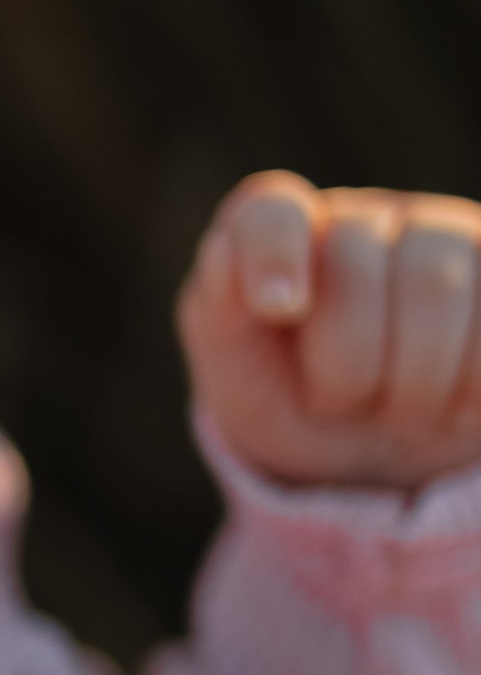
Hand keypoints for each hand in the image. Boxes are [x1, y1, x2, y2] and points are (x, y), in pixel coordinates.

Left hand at [180, 169, 480, 486]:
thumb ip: (219, 311)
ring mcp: (446, 238)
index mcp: (285, 235)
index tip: (280, 308)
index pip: (271, 214)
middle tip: (344, 402)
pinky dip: (471, 384)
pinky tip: (456, 399)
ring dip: (413, 381)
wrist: (382, 460)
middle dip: (344, 365)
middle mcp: (366, 220)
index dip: (273, 254)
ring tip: (402, 406)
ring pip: (435, 287)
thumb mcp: (239, 376)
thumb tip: (223, 249)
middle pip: (355, 263)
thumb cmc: (300, 405)